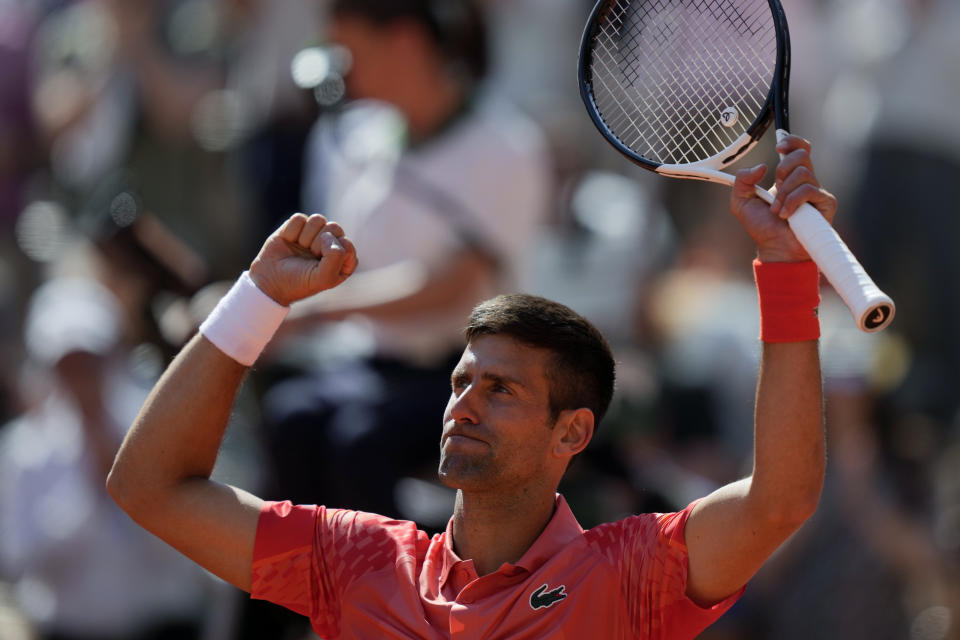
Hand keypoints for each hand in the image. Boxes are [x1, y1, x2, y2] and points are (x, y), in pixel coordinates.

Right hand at [248, 213, 357, 305]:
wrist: (270, 281)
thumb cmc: (300, 282)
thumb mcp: (324, 278)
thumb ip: (336, 257)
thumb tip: (327, 234)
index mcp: (344, 259)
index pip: (346, 244)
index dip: (332, 253)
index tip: (319, 265)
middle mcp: (331, 244)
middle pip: (334, 227)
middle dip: (318, 243)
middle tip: (309, 256)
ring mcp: (314, 234)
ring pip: (318, 219)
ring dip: (306, 237)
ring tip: (300, 249)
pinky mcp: (296, 227)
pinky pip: (299, 218)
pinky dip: (292, 231)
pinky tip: (289, 242)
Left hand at [729, 135, 837, 262]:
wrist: (773, 247)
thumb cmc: (761, 227)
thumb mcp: (741, 201)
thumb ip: (742, 180)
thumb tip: (761, 167)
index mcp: (787, 176)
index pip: (798, 149)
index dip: (792, 141)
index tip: (779, 146)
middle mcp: (804, 181)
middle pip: (802, 154)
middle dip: (783, 168)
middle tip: (774, 186)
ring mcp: (816, 191)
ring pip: (802, 173)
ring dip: (784, 192)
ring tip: (777, 210)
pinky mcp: (825, 202)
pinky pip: (809, 190)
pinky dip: (793, 202)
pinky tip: (786, 215)